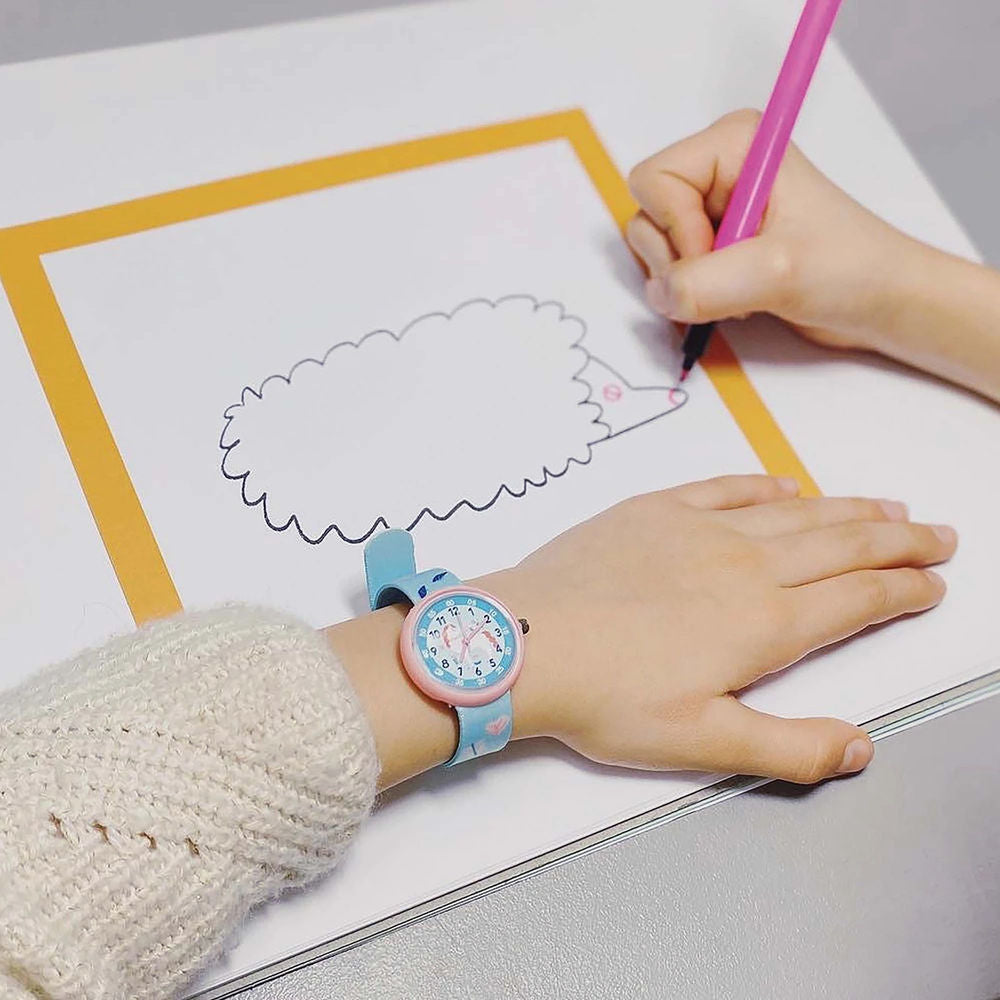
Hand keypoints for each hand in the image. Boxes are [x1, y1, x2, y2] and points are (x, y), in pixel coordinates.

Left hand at [490, 475, 955, 782]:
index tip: (934, 584)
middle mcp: (744, 567)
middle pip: (841, 547)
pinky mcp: (655, 510)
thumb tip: (859, 746)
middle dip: (898, 543)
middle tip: (937, 535)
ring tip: (886, 510)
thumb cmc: (606, 698)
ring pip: (796, 513)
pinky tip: (787, 485)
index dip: (904, 591)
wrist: (525, 643)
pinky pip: (726, 487)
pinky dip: (765, 485)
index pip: (857, 600)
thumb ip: (789, 747)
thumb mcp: (703, 743)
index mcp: (763, 626)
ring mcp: (699, 530)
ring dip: (848, 510)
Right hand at [627, 110, 999, 401]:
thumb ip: (706, 284)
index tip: (723, 252)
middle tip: (734, 274)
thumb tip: (658, 295)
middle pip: (646, 216)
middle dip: (680, 260)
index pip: (653, 181)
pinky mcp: (714, 244)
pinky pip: (671, 272)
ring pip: (653, 249)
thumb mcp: (775, 272)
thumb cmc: (848, 268)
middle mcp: (715, 169)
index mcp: (731, 144)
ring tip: (741, 287)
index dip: (676, 228)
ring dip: (688, 283)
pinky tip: (737, 297)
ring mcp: (712, 209)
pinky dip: (693, 295)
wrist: (879, 302)